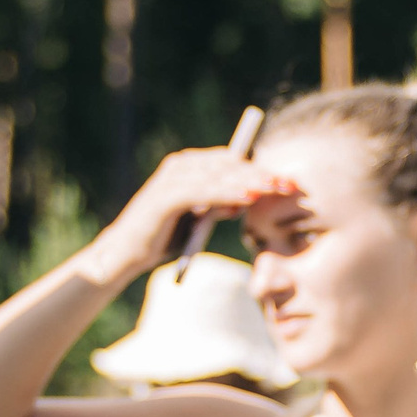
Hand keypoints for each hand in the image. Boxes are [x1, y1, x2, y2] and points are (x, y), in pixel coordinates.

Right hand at [74, 144, 292, 287]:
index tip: (289, 182)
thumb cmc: (163, 237)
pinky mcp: (166, 196)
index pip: (233, 161)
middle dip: (262, 174)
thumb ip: (220, 205)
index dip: (262, 169)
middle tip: (291, 183)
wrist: (126, 254)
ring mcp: (173, 178)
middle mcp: (181, 165)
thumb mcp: (199, 218)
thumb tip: (247, 198)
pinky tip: (248, 199)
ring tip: (276, 188)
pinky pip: (204, 192)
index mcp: (190, 167)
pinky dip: (227, 194)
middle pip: (230, 164)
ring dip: (250, 181)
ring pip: (220, 176)